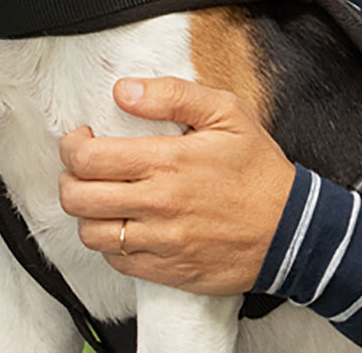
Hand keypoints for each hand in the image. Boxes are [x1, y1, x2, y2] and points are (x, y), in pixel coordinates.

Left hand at [57, 76, 296, 295]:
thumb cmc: (258, 169)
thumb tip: (124, 90)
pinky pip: (117, 262)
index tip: (81, 139)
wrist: (292, 229)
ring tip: (101, 199)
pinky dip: (111, 244)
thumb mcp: (228, 113)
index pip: (89, 158)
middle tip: (82, 170)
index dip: (72, 147)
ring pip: (91, 233)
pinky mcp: (168, 270)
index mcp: (168, 161)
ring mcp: (161, 241)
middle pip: (78, 198)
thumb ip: (173, 94)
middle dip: (69, 179)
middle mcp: (159, 204)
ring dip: (87, 214)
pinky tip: (125, 225)